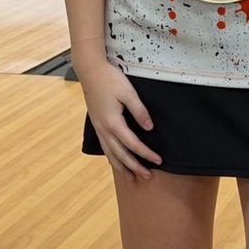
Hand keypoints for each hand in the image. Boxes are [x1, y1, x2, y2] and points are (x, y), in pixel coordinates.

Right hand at [77, 59, 161, 178]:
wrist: (90, 71)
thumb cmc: (109, 79)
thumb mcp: (128, 93)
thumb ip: (139, 111)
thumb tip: (149, 128)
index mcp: (113, 123)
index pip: (133, 144)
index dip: (146, 154)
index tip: (158, 160)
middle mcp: (104, 129)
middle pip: (121, 154)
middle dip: (134, 167)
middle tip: (146, 176)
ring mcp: (99, 128)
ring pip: (110, 153)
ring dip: (121, 166)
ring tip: (130, 177)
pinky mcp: (96, 124)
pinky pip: (104, 146)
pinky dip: (111, 157)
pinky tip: (115, 160)